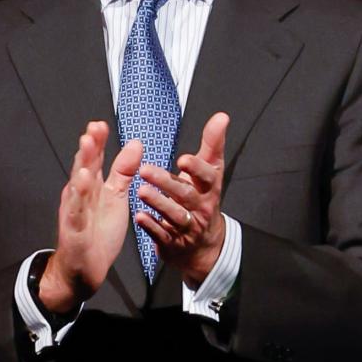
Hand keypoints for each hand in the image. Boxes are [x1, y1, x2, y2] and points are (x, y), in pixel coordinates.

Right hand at [39, 121, 141, 312]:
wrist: (85, 266)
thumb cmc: (99, 230)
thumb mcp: (116, 196)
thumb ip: (123, 171)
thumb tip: (135, 143)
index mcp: (92, 186)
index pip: (94, 160)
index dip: (97, 143)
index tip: (100, 124)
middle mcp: (80, 195)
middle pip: (83, 169)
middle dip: (87, 151)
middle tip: (91, 132)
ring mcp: (75, 212)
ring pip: (77, 190)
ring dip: (80, 172)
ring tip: (85, 157)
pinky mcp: (75, 231)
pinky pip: (75, 215)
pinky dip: (76, 203)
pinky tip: (79, 189)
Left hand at [134, 111, 229, 284]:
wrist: (205, 244)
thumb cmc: (203, 199)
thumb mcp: (211, 172)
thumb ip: (213, 144)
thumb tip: (222, 117)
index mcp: (209, 189)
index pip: (208, 177)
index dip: (197, 169)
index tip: (183, 159)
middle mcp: (201, 208)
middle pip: (186, 195)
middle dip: (167, 183)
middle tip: (145, 170)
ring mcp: (188, 227)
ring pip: (174, 215)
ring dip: (158, 203)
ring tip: (141, 192)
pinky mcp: (174, 243)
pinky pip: (162, 235)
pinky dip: (152, 226)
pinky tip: (140, 217)